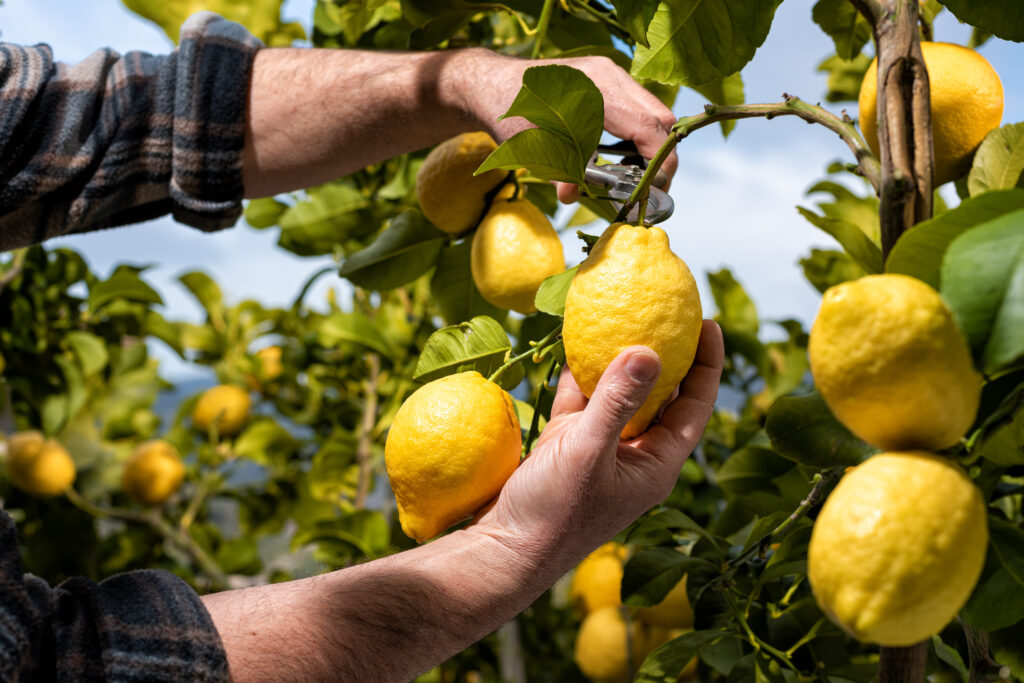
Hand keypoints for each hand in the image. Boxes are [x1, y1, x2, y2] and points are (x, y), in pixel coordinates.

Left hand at [442, 49, 678, 202]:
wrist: (495, 86)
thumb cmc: (510, 114)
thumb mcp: (533, 148)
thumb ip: (559, 172)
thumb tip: (571, 196)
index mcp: (596, 90)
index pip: (648, 127)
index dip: (659, 161)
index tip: (654, 188)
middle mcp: (610, 75)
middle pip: (660, 117)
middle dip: (661, 156)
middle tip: (649, 187)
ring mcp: (611, 73)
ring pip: (653, 112)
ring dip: (651, 145)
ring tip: (634, 173)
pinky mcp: (609, 79)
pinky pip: (639, 107)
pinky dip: (638, 134)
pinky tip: (620, 154)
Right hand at [473, 320, 723, 562]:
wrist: (504, 551)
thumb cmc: (554, 512)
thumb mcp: (588, 453)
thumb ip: (618, 402)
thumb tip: (650, 350)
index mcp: (656, 463)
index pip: (695, 406)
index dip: (707, 364)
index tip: (709, 321)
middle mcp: (634, 452)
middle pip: (661, 394)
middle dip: (665, 352)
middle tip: (666, 309)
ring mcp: (600, 447)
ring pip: (618, 392)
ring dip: (619, 357)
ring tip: (624, 314)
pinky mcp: (567, 443)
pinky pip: (581, 398)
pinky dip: (579, 372)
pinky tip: (575, 339)